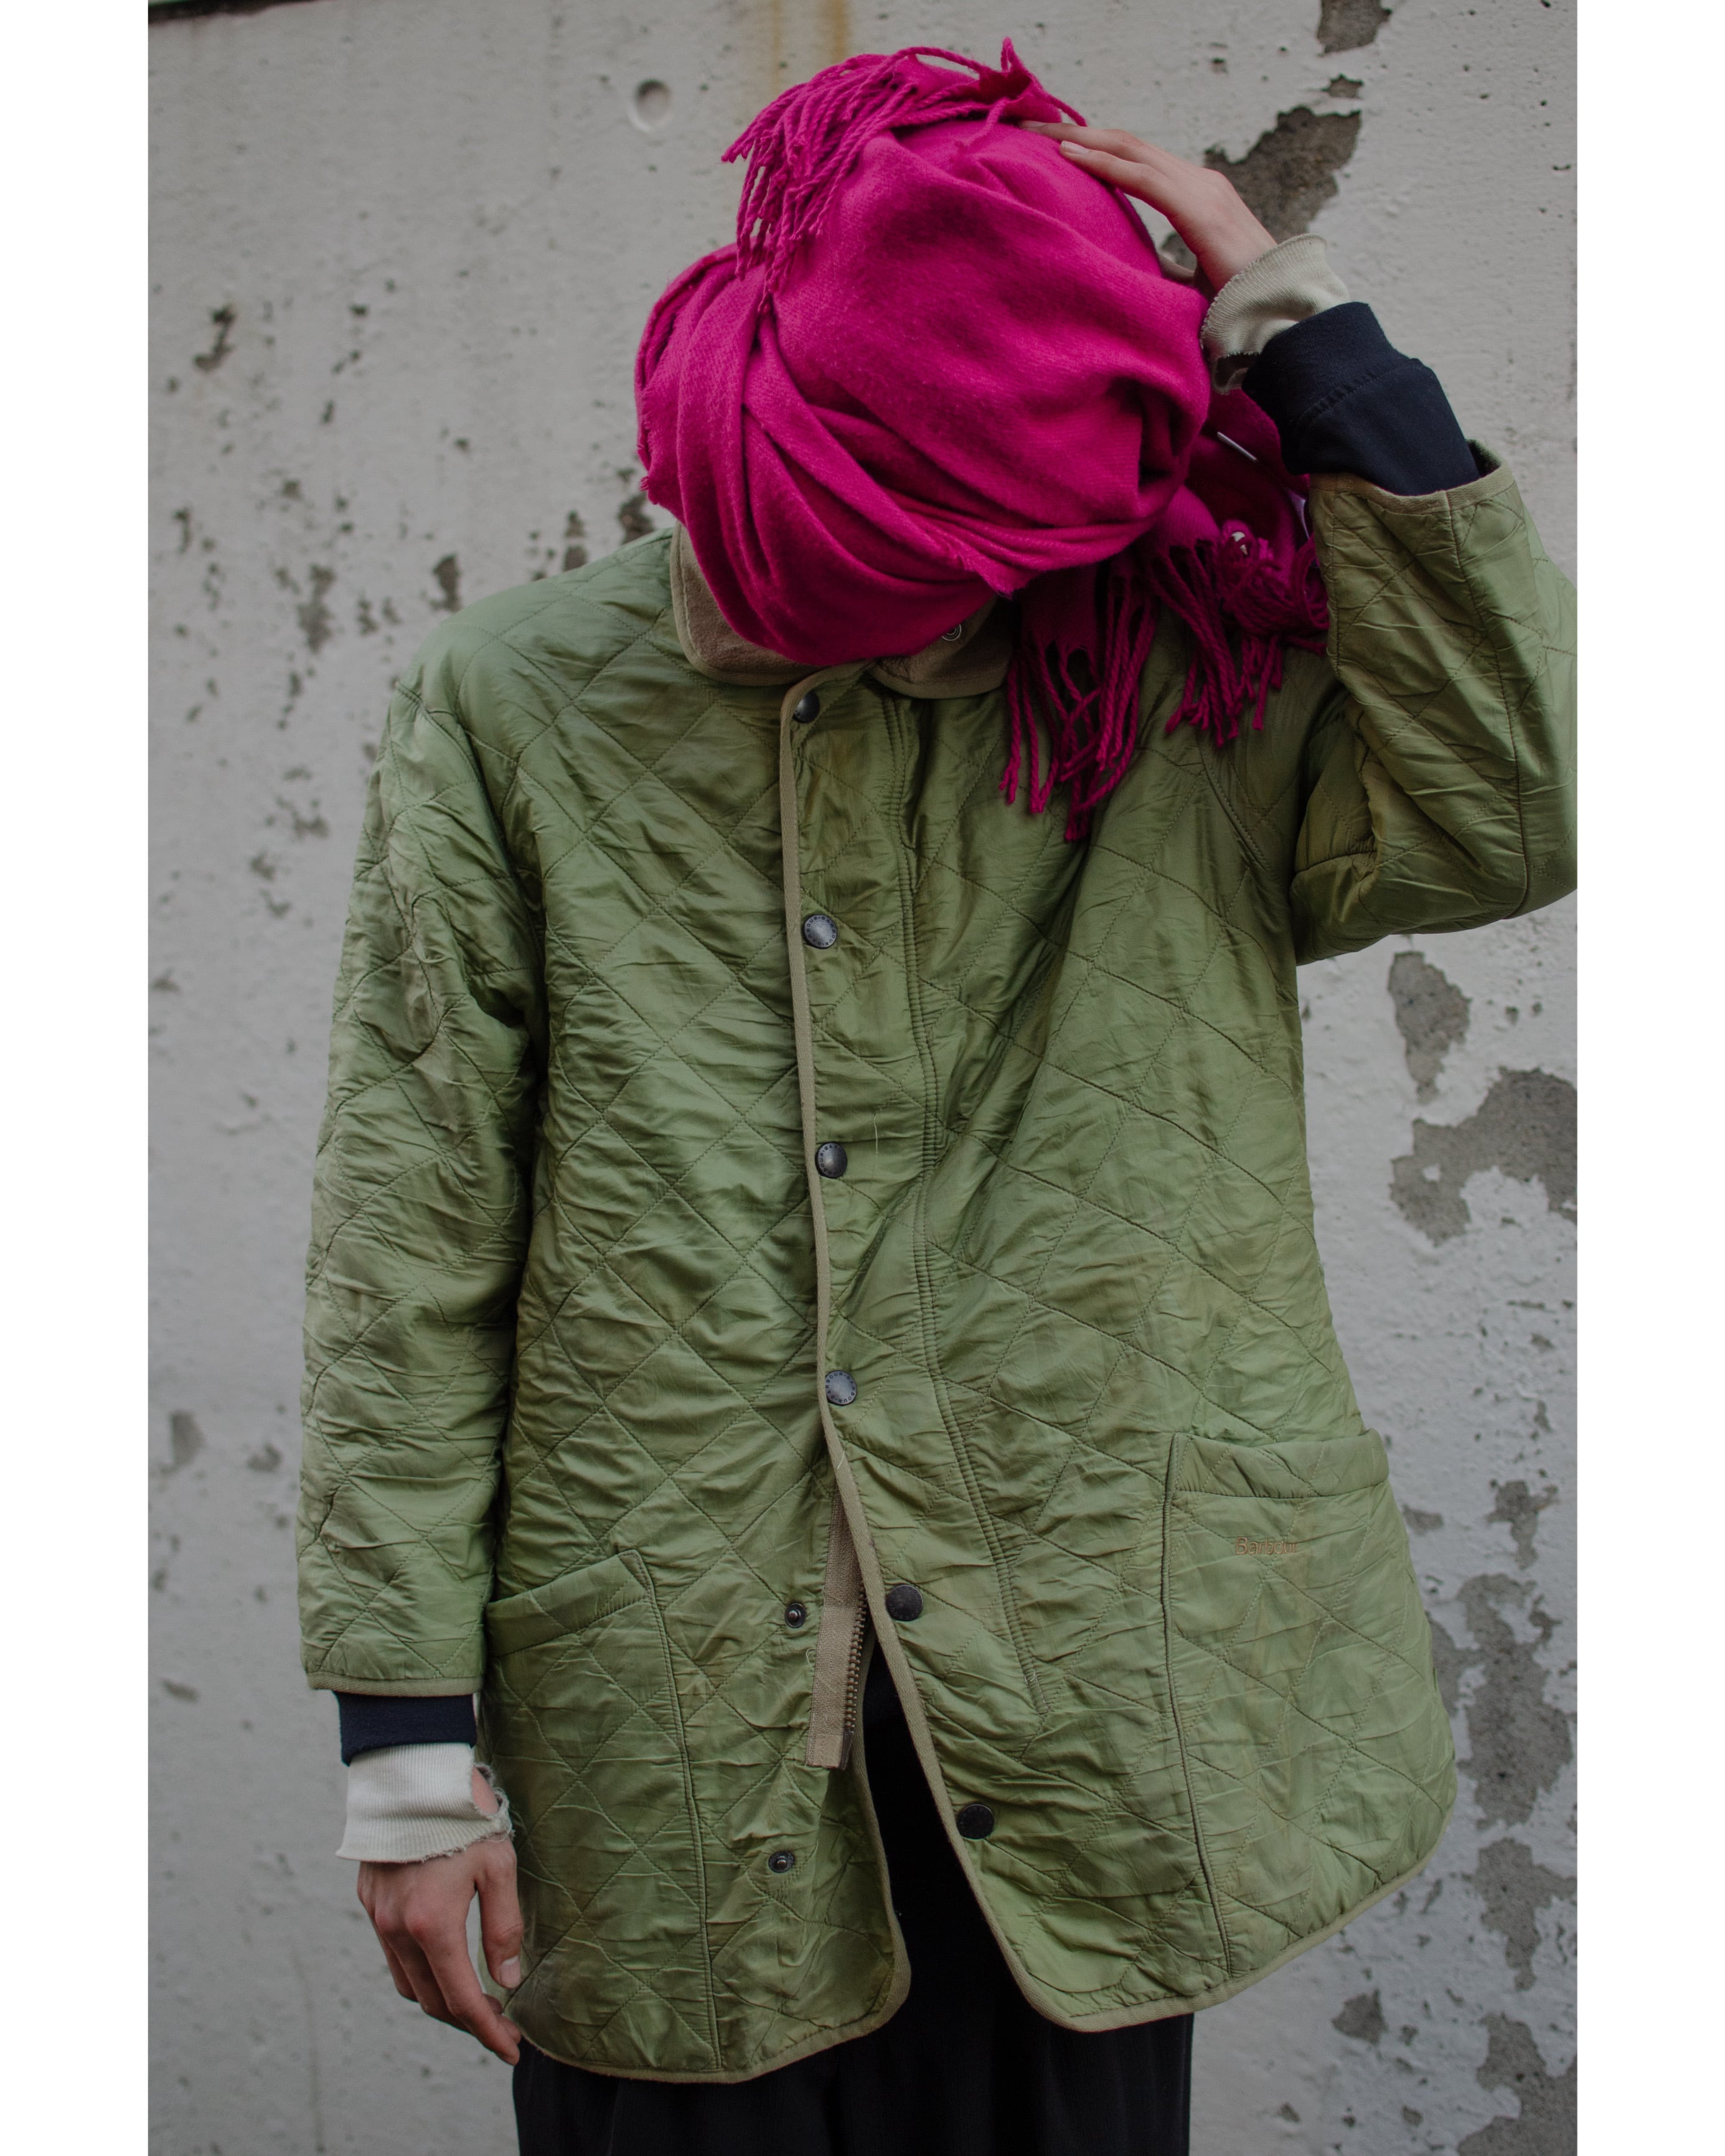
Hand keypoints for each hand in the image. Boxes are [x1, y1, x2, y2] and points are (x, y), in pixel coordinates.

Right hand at [357, 1825, 523, 2064]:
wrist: (412, 1774)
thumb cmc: (462, 1815)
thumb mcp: (499, 1865)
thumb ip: (504, 1926)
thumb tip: (507, 1980)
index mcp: (432, 1925)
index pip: (461, 2000)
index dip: (488, 2031)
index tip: (511, 2047)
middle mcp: (398, 1929)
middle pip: (431, 2000)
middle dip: (467, 2021)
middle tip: (500, 2026)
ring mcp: (379, 1916)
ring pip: (407, 1982)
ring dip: (440, 1998)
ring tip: (475, 1999)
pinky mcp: (371, 1900)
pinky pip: (393, 1953)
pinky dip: (419, 1970)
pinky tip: (443, 1960)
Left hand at [1022, 124, 1275, 293]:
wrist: (1282, 314)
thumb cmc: (1241, 305)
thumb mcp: (1194, 279)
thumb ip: (1168, 269)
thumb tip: (1141, 279)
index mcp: (1198, 195)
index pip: (1139, 160)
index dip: (1098, 148)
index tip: (1056, 147)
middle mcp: (1199, 182)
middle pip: (1129, 144)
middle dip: (1079, 133)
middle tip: (1032, 128)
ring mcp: (1202, 190)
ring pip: (1131, 150)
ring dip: (1082, 139)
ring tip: (1039, 134)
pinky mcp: (1199, 209)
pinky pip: (1141, 178)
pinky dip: (1104, 163)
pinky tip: (1071, 155)